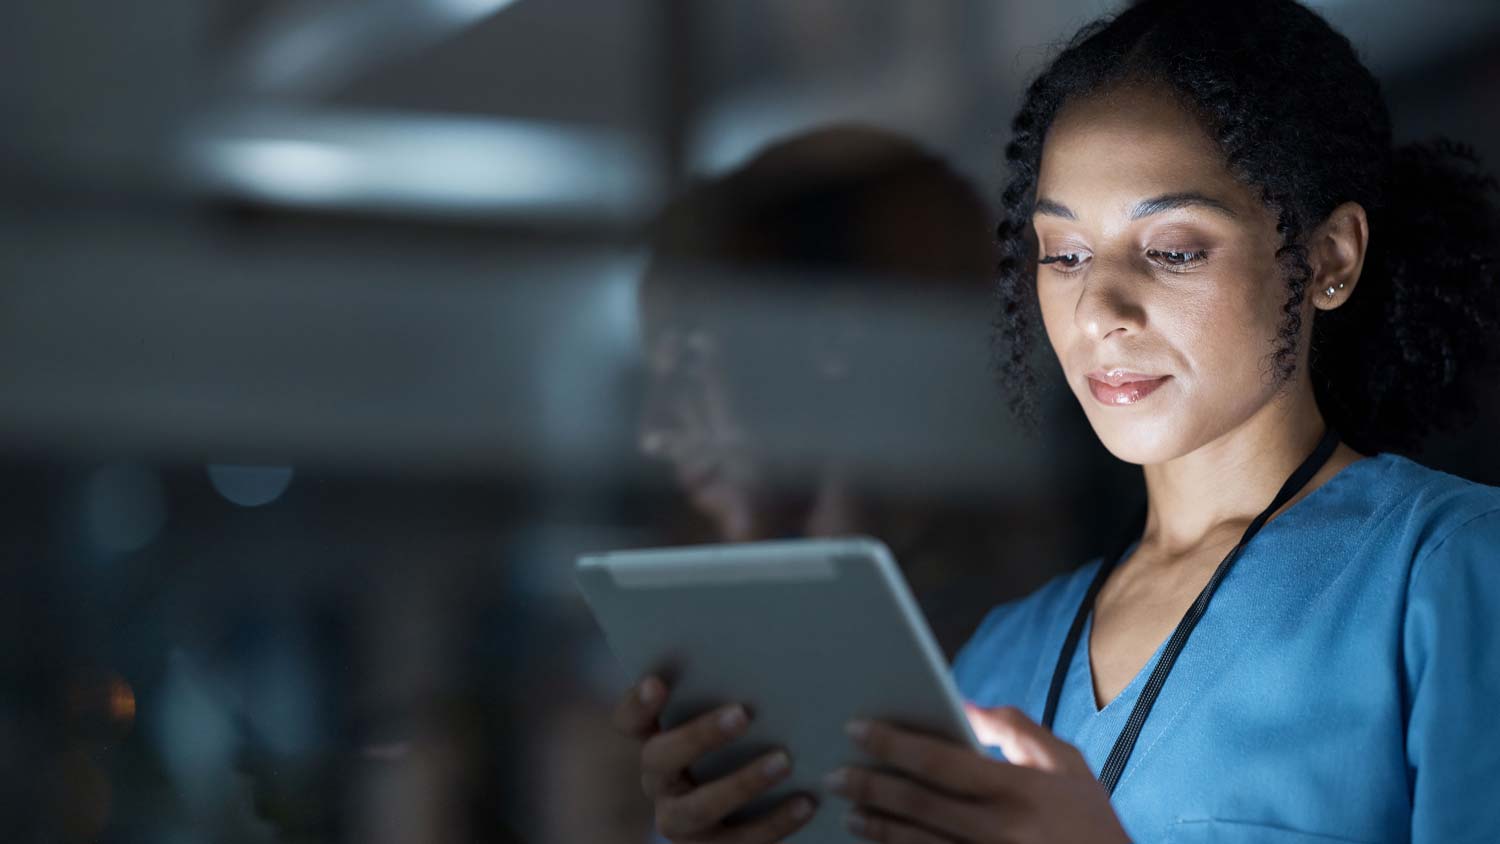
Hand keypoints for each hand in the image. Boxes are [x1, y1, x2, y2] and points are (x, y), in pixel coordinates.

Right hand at [611, 674, 817, 842]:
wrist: (736, 816)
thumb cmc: (736, 747)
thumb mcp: (721, 719)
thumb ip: (720, 692)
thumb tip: (764, 644)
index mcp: (653, 742)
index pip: (628, 720)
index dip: (637, 703)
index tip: (657, 682)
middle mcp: (659, 783)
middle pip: (660, 758)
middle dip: (699, 735)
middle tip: (742, 713)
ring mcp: (681, 822)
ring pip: (698, 807)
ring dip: (741, 783)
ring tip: (783, 760)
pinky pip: (741, 842)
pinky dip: (776, 822)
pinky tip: (807, 802)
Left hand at [821, 704, 1129, 842]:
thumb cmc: (1088, 818)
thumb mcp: (1065, 763)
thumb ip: (1014, 729)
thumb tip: (962, 705)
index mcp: (1019, 789)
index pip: (940, 762)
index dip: (894, 743)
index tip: (857, 729)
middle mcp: (1000, 830)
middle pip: (916, 805)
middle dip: (869, 786)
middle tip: (834, 775)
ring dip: (876, 828)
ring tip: (849, 812)